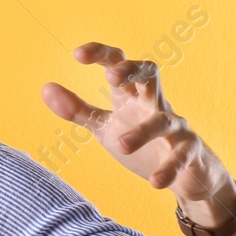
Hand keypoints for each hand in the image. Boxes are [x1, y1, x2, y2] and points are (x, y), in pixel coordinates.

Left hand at [41, 42, 235, 221]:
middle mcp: (154, 104)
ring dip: (143, 131)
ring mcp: (175, 127)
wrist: (184, 173)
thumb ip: (77, 110)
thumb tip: (46, 87)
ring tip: (121, 144)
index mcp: (131, 95)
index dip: (101, 54)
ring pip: (163, 119)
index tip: (77, 54)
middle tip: (111, 76)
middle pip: (150, 74)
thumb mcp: (104, 126)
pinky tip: (156, 182)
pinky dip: (170, 168)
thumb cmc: (141, 141)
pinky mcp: (190, 151)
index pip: (118, 64)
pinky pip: (182, 155)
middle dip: (133, 71)